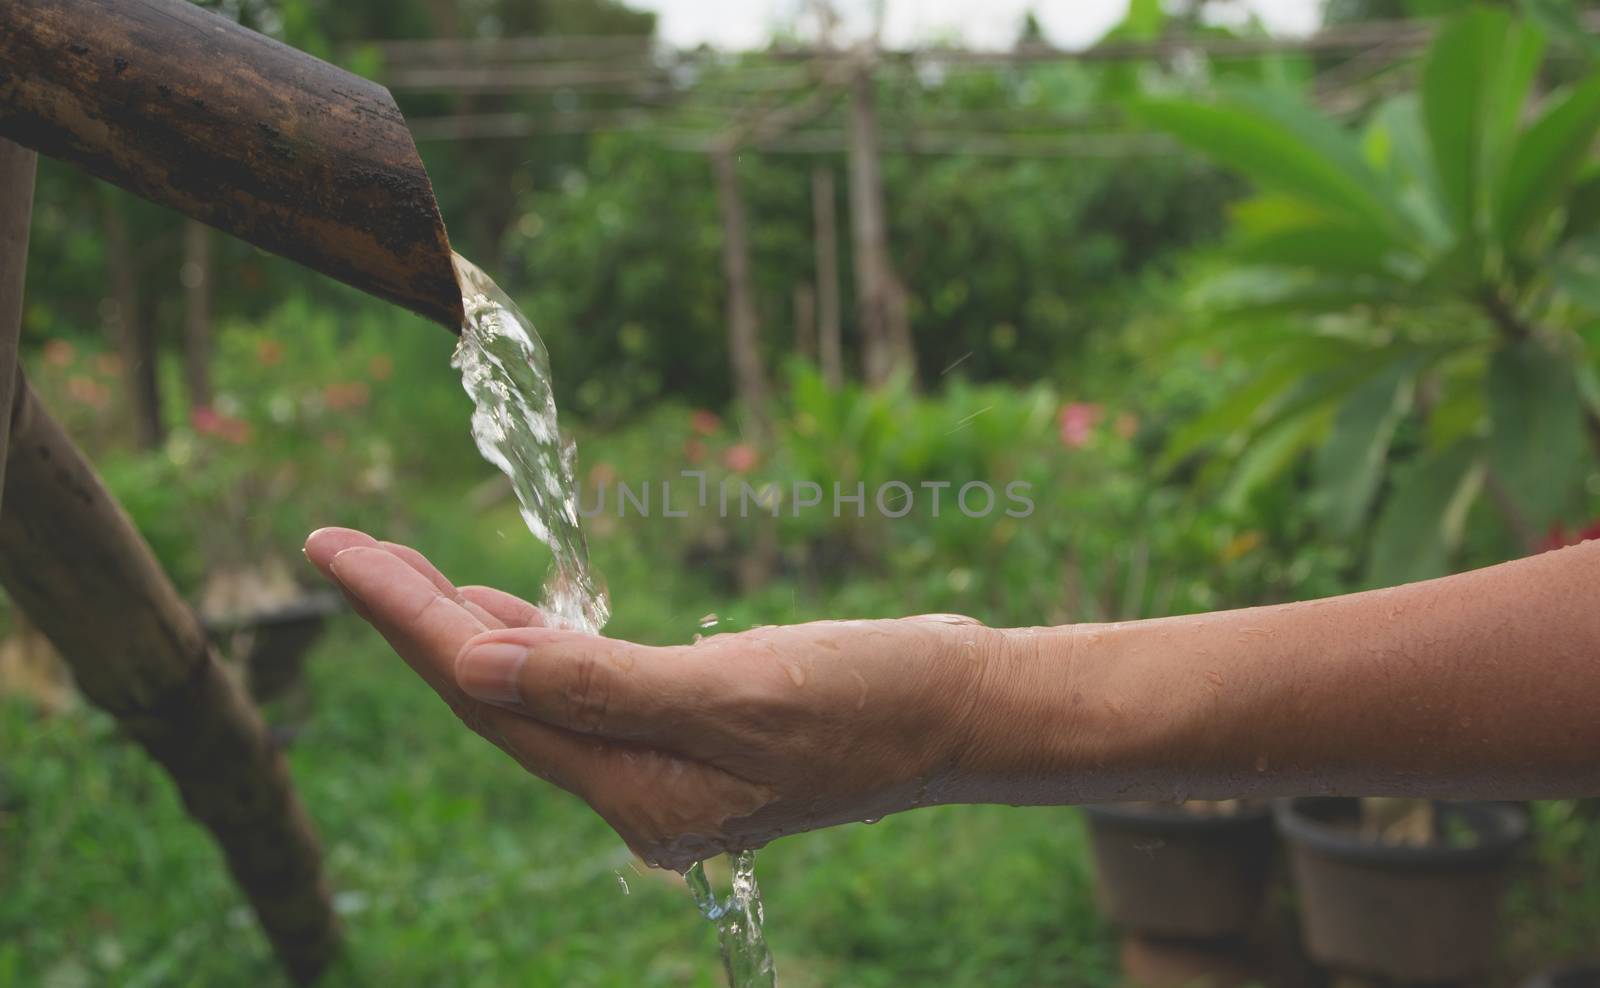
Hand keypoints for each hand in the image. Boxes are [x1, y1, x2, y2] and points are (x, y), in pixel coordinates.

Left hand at [304, 527, 1008, 870]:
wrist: (965, 713)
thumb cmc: (876, 698)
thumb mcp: (742, 691)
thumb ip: (604, 685)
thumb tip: (478, 664)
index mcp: (638, 790)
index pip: (489, 693)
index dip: (406, 615)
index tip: (334, 546)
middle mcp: (634, 787)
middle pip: (494, 697)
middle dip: (413, 616)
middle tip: (337, 543)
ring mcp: (659, 763)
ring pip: (530, 690)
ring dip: (462, 625)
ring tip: (393, 568)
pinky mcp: (686, 729)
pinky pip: (578, 687)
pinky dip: (531, 641)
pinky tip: (500, 611)